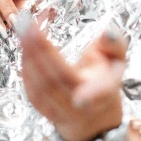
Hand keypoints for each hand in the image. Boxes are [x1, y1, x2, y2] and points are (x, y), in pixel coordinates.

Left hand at [18, 19, 128, 140]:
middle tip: (30, 26)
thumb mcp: (117, 60)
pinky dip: (25, 66)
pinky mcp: (44, 111)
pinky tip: (24, 46)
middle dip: (42, 52)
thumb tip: (108, 33)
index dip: (92, 95)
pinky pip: (31, 90)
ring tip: (24, 29)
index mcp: (103, 93)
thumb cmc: (104, 79)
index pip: (99, 94)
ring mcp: (61, 111)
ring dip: (29, 56)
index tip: (80, 96)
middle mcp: (81, 106)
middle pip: (58, 82)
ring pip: (40, 87)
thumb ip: (115, 45)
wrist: (92, 114)